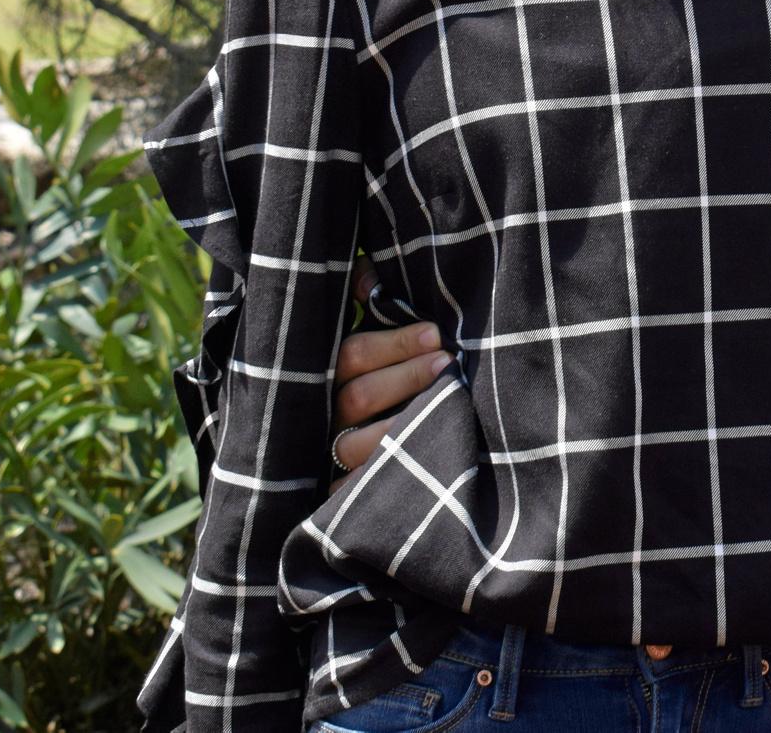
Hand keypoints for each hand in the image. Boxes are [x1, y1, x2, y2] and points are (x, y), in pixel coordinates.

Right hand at [331, 260, 449, 474]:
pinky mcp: (338, 493)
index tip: (435, 333)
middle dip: (406, 377)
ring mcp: (328, 455)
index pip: (353, 354)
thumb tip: (366, 277)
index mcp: (325, 373)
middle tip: (448, 361)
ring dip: (401, 425)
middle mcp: (322, 414)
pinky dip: (385, 478)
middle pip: (358, 396)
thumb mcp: (365, 339)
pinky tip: (419, 462)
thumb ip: (364, 301)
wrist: (346, 450)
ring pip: (357, 444)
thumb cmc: (371, 378)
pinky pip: (355, 491)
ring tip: (444, 408)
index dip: (394, 344)